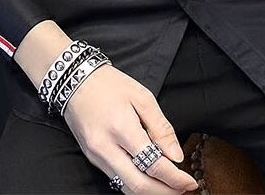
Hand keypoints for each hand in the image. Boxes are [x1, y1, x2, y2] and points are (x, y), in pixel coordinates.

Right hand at [62, 63, 199, 193]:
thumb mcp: (142, 96)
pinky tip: (149, 178)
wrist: (75, 80)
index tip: (190, 181)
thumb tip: (176, 156)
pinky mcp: (92, 158)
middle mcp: (106, 148)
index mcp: (122, 128)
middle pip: (139, 186)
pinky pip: (116, 179)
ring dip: (151, 192)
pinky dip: (136, 184)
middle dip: (165, 192)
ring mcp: (96, 156)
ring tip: (170, 186)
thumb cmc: (110, 84)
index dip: (174, 178)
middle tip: (183, 189)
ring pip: (126, 187)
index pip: (153, 164)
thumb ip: (161, 127)